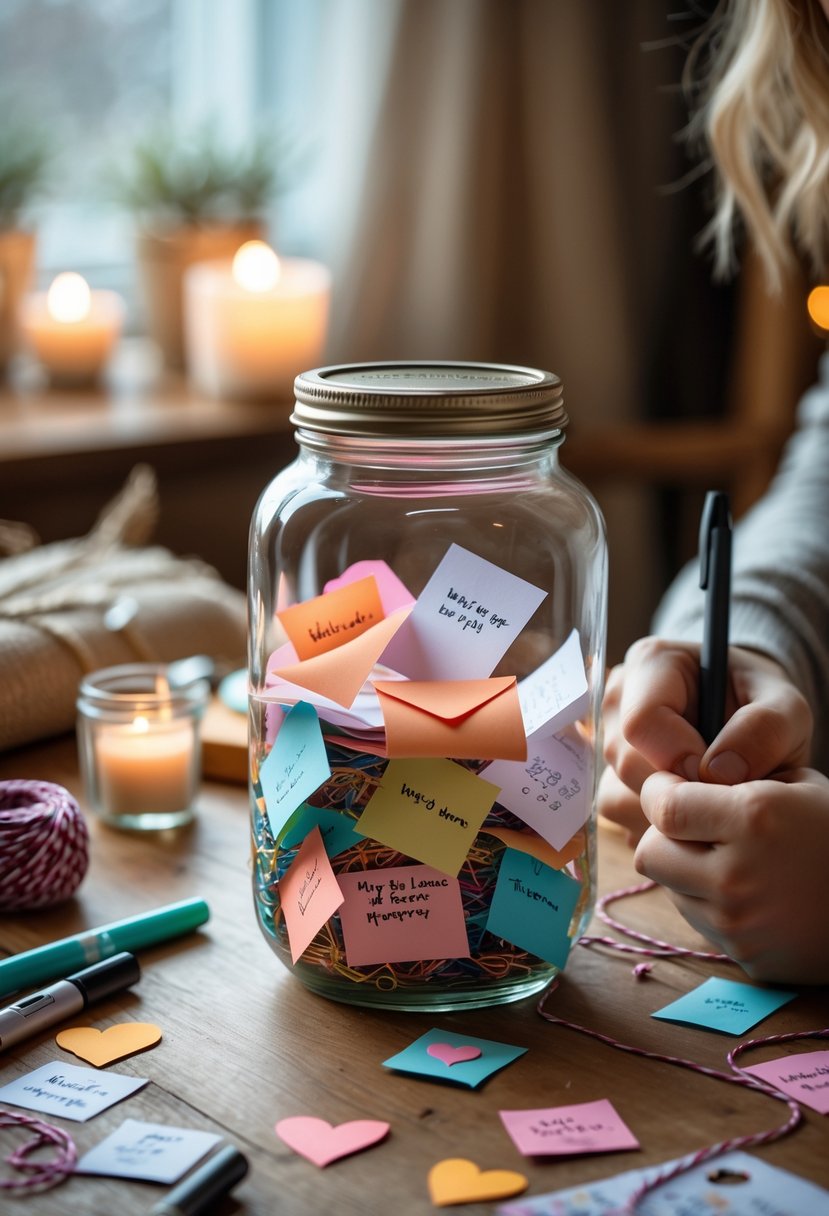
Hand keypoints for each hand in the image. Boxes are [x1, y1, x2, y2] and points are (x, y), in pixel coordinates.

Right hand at [598, 637, 812, 841]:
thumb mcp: (788, 708)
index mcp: (652, 662)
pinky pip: (619, 816)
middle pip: (626, 762)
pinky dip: (658, 826)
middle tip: (721, 789)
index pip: (641, 722)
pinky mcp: (606, 776)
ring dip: (667, 812)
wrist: (754, 726)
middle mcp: (618, 698)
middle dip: (677, 787)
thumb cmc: (765, 707)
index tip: (718, 772)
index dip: (679, 756)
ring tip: (709, 799)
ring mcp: (606, 739)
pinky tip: (692, 811)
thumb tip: (719, 772)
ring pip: (618, 794)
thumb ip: (766, 728)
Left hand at [635, 766, 828, 984]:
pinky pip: (699, 921)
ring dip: (684, 869)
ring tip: (727, 858)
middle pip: (651, 852)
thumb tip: (677, 771)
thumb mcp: (800, 784)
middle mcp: (738, 875)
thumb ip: (736, 775)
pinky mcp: (745, 956)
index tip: (670, 787)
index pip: (665, 806)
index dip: (659, 792)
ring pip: (670, 888)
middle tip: (691, 825)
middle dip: (664, 834)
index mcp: (754, 819)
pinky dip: (709, 903)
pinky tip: (747, 892)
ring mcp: (739, 924)